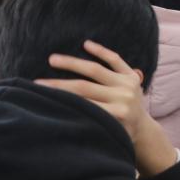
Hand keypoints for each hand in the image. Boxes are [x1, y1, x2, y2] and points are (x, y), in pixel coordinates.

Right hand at [36, 40, 178, 177]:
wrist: (143, 129)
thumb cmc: (118, 135)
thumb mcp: (104, 134)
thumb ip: (88, 124)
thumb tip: (56, 119)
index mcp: (115, 113)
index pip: (82, 103)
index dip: (61, 99)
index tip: (40, 96)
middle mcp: (122, 96)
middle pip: (84, 86)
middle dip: (58, 84)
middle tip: (36, 82)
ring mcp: (128, 84)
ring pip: (96, 69)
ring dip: (72, 63)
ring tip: (52, 59)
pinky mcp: (132, 75)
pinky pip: (115, 59)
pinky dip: (101, 51)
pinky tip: (86, 44)